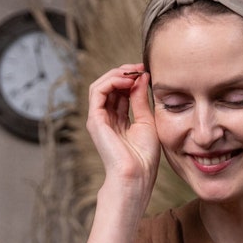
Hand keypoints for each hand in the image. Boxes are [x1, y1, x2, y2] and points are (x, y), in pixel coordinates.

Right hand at [86, 63, 159, 193]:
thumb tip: (141, 76)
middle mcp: (106, 118)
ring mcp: (98, 118)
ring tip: (133, 72)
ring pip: (101, 85)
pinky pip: (98, 91)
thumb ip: (141, 99)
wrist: (137, 175)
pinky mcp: (95, 120)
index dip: (132, 78)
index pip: (120, 91)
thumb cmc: (144, 157)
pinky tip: (127, 81)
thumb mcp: (147, 121)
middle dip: (124, 73)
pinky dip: (111, 81)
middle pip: (109, 86)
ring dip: (117, 74)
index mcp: (118, 120)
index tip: (146, 72)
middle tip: (140, 67)